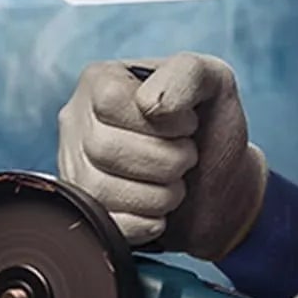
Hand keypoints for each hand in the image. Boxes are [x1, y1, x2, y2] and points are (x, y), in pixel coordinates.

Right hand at [57, 52, 266, 259]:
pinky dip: (146, 223)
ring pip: (100, 189)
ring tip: (177, 182)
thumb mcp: (213, 81)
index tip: (190, 125)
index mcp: (102, 81)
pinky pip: (104, 224)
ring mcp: (76, 168)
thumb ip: (186, 74)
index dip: (161, 121)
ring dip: (159, 194)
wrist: (220, 181)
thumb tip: (150, 104)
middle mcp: (78, 122)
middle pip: (104, 148)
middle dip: (166, 160)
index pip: (111, 100)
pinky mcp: (86, 210)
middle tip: (188, 157)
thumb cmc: (211, 125)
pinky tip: (163, 210)